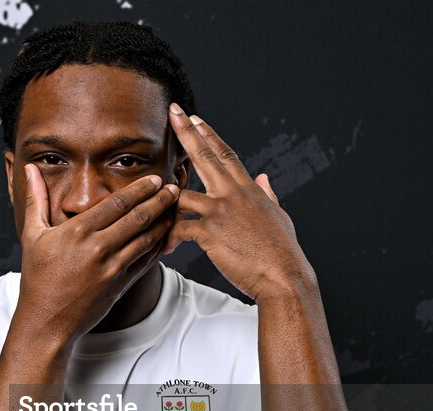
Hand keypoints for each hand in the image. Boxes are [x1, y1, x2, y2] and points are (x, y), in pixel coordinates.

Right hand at [17, 164, 179, 343]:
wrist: (46, 321)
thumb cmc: (37, 278)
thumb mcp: (32, 235)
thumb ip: (35, 199)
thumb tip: (30, 169)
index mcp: (77, 231)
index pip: (117, 203)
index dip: (140, 189)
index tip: (153, 179)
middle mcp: (98, 248)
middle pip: (138, 217)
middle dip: (159, 201)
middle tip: (173, 188)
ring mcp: (112, 268)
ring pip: (146, 239)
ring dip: (163, 222)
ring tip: (175, 209)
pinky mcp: (120, 285)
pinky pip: (145, 262)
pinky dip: (157, 247)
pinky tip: (164, 237)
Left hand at [164, 103, 314, 301]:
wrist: (284, 276)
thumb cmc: (281, 252)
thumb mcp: (277, 216)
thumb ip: (266, 195)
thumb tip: (263, 178)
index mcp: (248, 190)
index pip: (226, 155)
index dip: (210, 135)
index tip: (196, 118)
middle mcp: (234, 195)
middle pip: (206, 157)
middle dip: (187, 132)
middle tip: (173, 112)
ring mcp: (221, 212)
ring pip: (183, 194)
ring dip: (164, 199)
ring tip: (148, 202)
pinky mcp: (211, 233)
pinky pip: (180, 229)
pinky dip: (169, 238)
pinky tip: (166, 249)